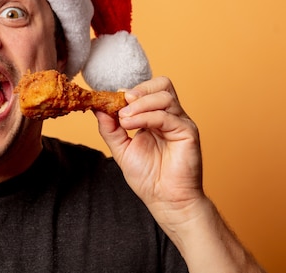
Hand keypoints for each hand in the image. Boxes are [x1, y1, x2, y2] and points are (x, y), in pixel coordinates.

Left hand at [95, 76, 203, 219]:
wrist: (165, 200)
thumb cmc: (148, 177)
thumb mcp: (121, 148)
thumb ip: (110, 127)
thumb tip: (98, 107)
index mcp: (156, 116)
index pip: (148, 90)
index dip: (129, 92)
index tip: (110, 102)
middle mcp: (171, 116)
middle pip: (162, 84)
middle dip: (139, 90)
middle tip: (121, 103)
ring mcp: (181, 123)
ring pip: (164, 96)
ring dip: (139, 104)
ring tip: (124, 120)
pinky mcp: (188, 132)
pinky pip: (167, 116)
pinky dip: (146, 117)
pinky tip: (131, 126)